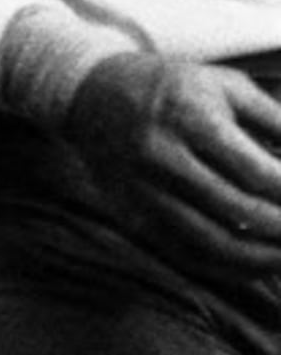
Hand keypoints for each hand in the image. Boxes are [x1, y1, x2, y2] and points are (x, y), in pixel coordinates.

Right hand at [64, 51, 280, 282]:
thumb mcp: (225, 86)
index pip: (256, 172)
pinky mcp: (132, 213)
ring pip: (214, 242)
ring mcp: (142, 188)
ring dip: (263, 257)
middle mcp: (161, 154)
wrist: (91, 94)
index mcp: (188, 115)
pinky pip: (187, 254)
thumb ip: (276, 121)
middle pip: (238, 209)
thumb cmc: (173, 88)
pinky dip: (229, 268)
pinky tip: (258, 265)